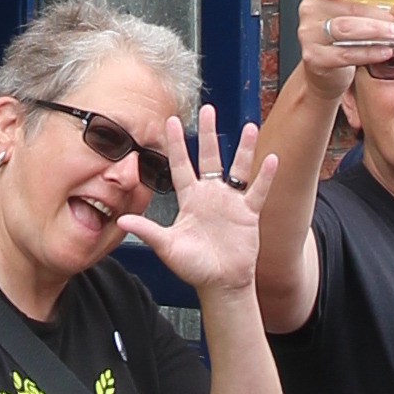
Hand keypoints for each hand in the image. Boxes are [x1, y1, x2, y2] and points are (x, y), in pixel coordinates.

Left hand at [150, 102, 267, 300]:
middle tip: (209, 110)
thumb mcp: (167, 247)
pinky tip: (272, 160)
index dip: (176, 144)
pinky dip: (265, 176)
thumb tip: (122, 219)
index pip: (180, 165)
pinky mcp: (248, 214)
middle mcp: (210, 195)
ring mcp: (231, 203)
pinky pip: (257, 191)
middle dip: (209, 134)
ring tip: (249, 127)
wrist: (220, 284)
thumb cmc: (193, 267)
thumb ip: (147, 230)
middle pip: (210, 158)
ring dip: (244, 149)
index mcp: (190, 200)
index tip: (171, 121)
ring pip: (238, 169)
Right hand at [294, 0, 393, 85]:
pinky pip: (345, 54)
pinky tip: (385, 51)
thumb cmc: (345, 35)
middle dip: (378, 15)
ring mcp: (310, 34)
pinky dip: (369, 52)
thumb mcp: (365, 17)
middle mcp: (311, 9)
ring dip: (375, 32)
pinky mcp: (315, 57)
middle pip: (347, 8)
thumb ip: (390, 11)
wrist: (326, 68)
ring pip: (346, 29)